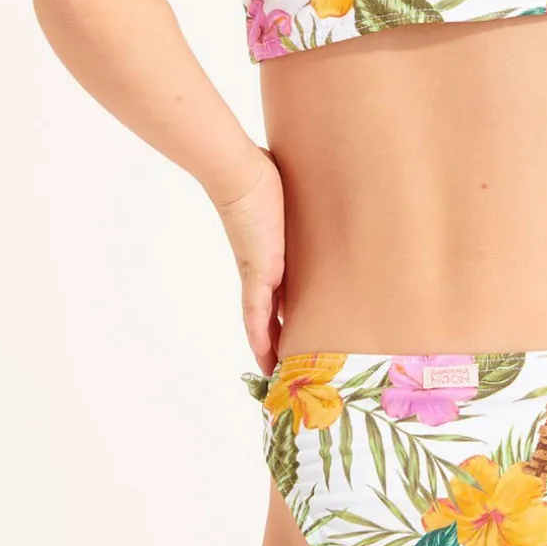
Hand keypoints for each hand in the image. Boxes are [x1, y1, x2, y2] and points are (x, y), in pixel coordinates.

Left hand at [211, 146, 285, 375]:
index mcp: (267, 256)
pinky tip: (265, 357)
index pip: (276, 294)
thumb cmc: (260, 175)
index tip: (289, 333)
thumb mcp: (286, 197)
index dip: (282, 315)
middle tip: (284, 365)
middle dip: (274, 339)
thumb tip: (308, 187)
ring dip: (267, 346)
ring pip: (260, 320)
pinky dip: (260, 336)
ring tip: (275, 372)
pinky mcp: (257, 272)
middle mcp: (259, 269)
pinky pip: (258, 313)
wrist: (238, 173)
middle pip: (267, 313)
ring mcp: (256, 272)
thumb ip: (295, 202)